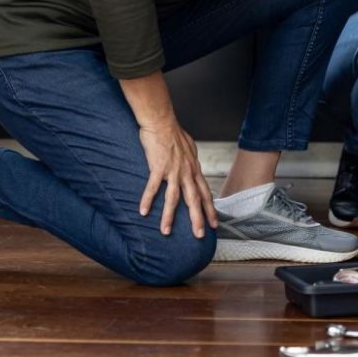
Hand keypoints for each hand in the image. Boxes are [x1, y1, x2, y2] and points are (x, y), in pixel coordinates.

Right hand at [137, 119, 215, 237]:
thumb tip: (193, 166)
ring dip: (169, 216)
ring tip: (165, 232)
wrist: (162, 121)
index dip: (210, 209)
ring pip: (173, 198)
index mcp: (194, 169)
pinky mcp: (158, 167)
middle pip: (194, 200)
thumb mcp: (189, 148)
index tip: (214, 224)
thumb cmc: (173, 132)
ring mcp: (173, 171)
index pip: (205, 193)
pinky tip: (143, 212)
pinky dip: (148, 200)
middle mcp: (186, 172)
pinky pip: (153, 187)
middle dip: (198, 219)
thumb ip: (191, 161)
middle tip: (199, 236)